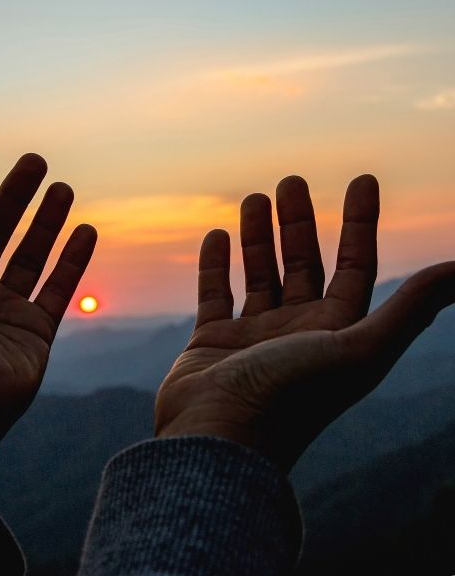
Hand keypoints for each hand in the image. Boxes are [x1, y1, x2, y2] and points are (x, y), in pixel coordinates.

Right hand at [155, 175, 454, 469]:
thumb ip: (411, 310)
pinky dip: (215, 265)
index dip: (363, 224)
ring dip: (259, 237)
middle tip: (293, 180)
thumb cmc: (290, 398)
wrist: (220, 441)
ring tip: (254, 197)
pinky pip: (215, 294)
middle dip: (300, 223)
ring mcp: (253, 338)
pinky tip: (216, 234)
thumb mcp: (359, 350)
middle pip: (304, 265)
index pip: (355, 268)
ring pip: (259, 275)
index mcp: (337, 334)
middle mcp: (298, 333)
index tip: (363, 180)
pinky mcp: (211, 343)